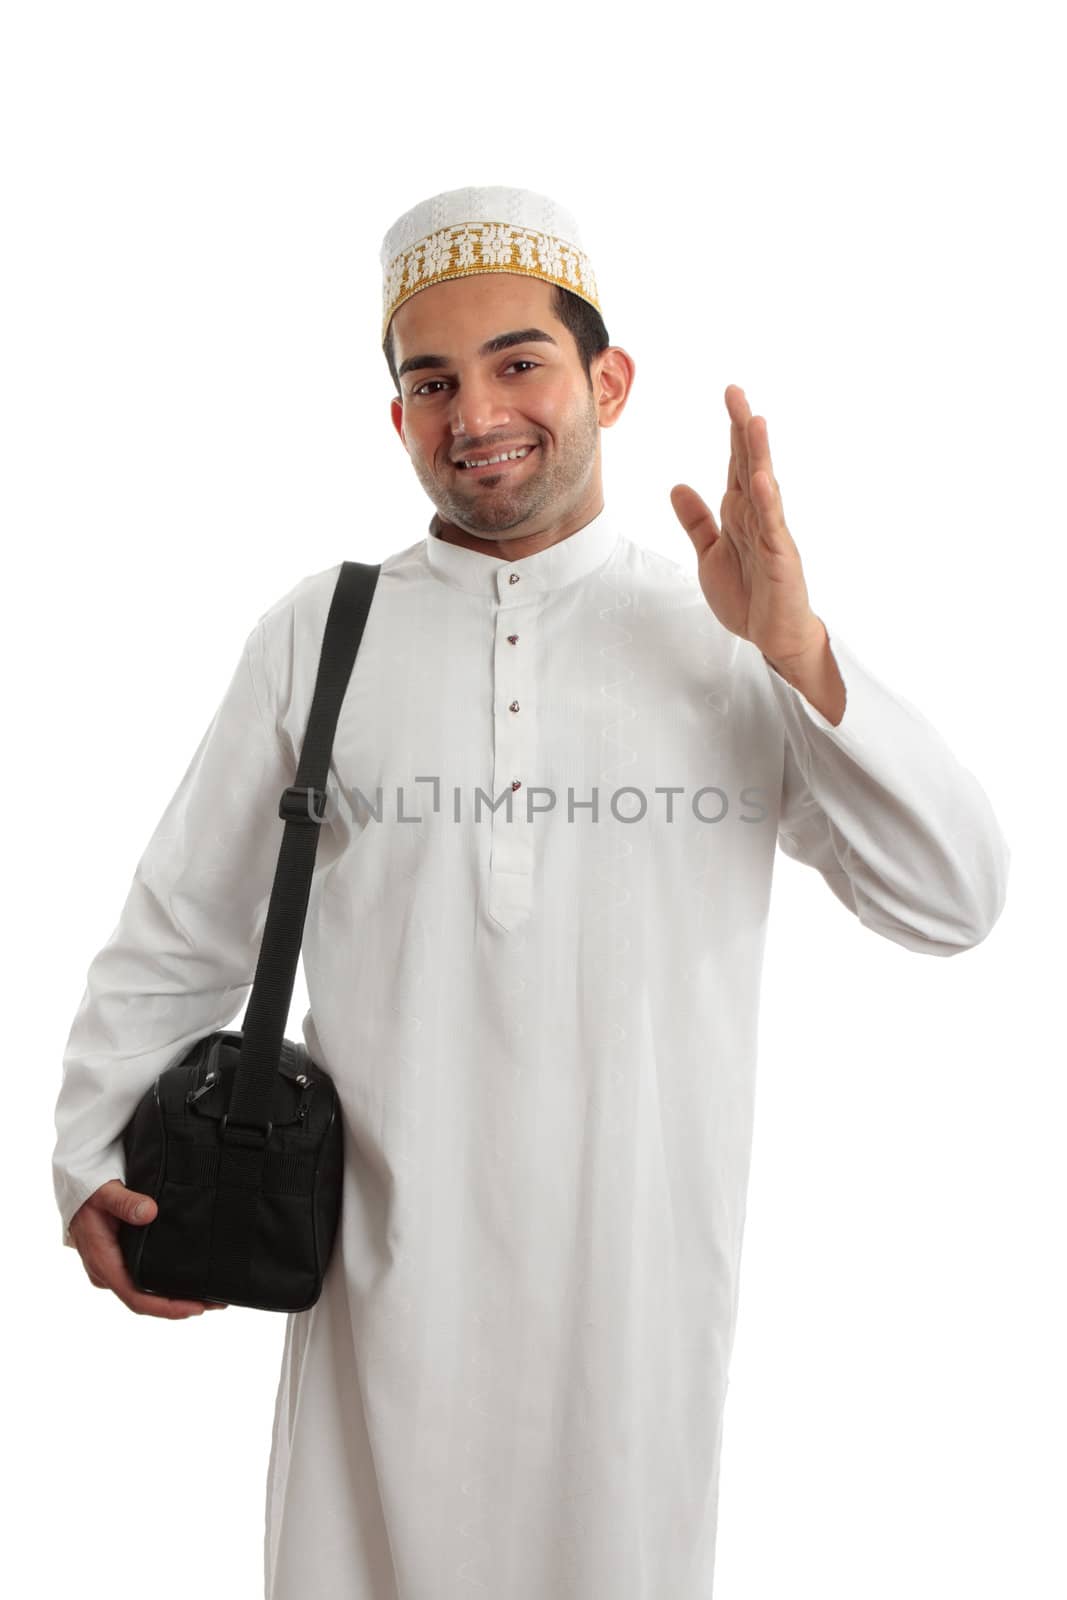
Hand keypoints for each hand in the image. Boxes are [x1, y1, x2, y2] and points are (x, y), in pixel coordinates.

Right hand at [68, 1179, 228, 1318]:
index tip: (194, 1308)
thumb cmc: (90, 1193)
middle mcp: (108, 1273)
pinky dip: (166, 1285)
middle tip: (215, 1301)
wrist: (77, 1191)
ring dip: (176, 1297)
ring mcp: (115, 1270)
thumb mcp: (105, 1193)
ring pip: (146, 1293)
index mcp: (103, 1262)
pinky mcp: (122, 1263)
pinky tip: (189, 1281)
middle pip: (146, 1300)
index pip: (135, 1296)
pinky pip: (144, 1280)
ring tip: (210, 1296)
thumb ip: (125, 1202)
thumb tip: (149, 1212)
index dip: (166, 1307)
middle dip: (180, 1305)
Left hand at [670, 385, 825, 665]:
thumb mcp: (709, 555)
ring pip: (764, 487)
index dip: (732, 431)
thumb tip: (678, 487)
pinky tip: (762, 480)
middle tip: (736, 392)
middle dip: (742, 429)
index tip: (730, 394)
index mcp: (740, 513)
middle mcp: (758, 516)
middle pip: (749, 464)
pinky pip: (772, 526)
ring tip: (754, 421)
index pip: (736, 463)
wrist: (771, 636)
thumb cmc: (748, 597)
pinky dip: (768, 502)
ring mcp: (771, 534)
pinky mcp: (780, 558)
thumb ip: (697, 522)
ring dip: (760, 455)